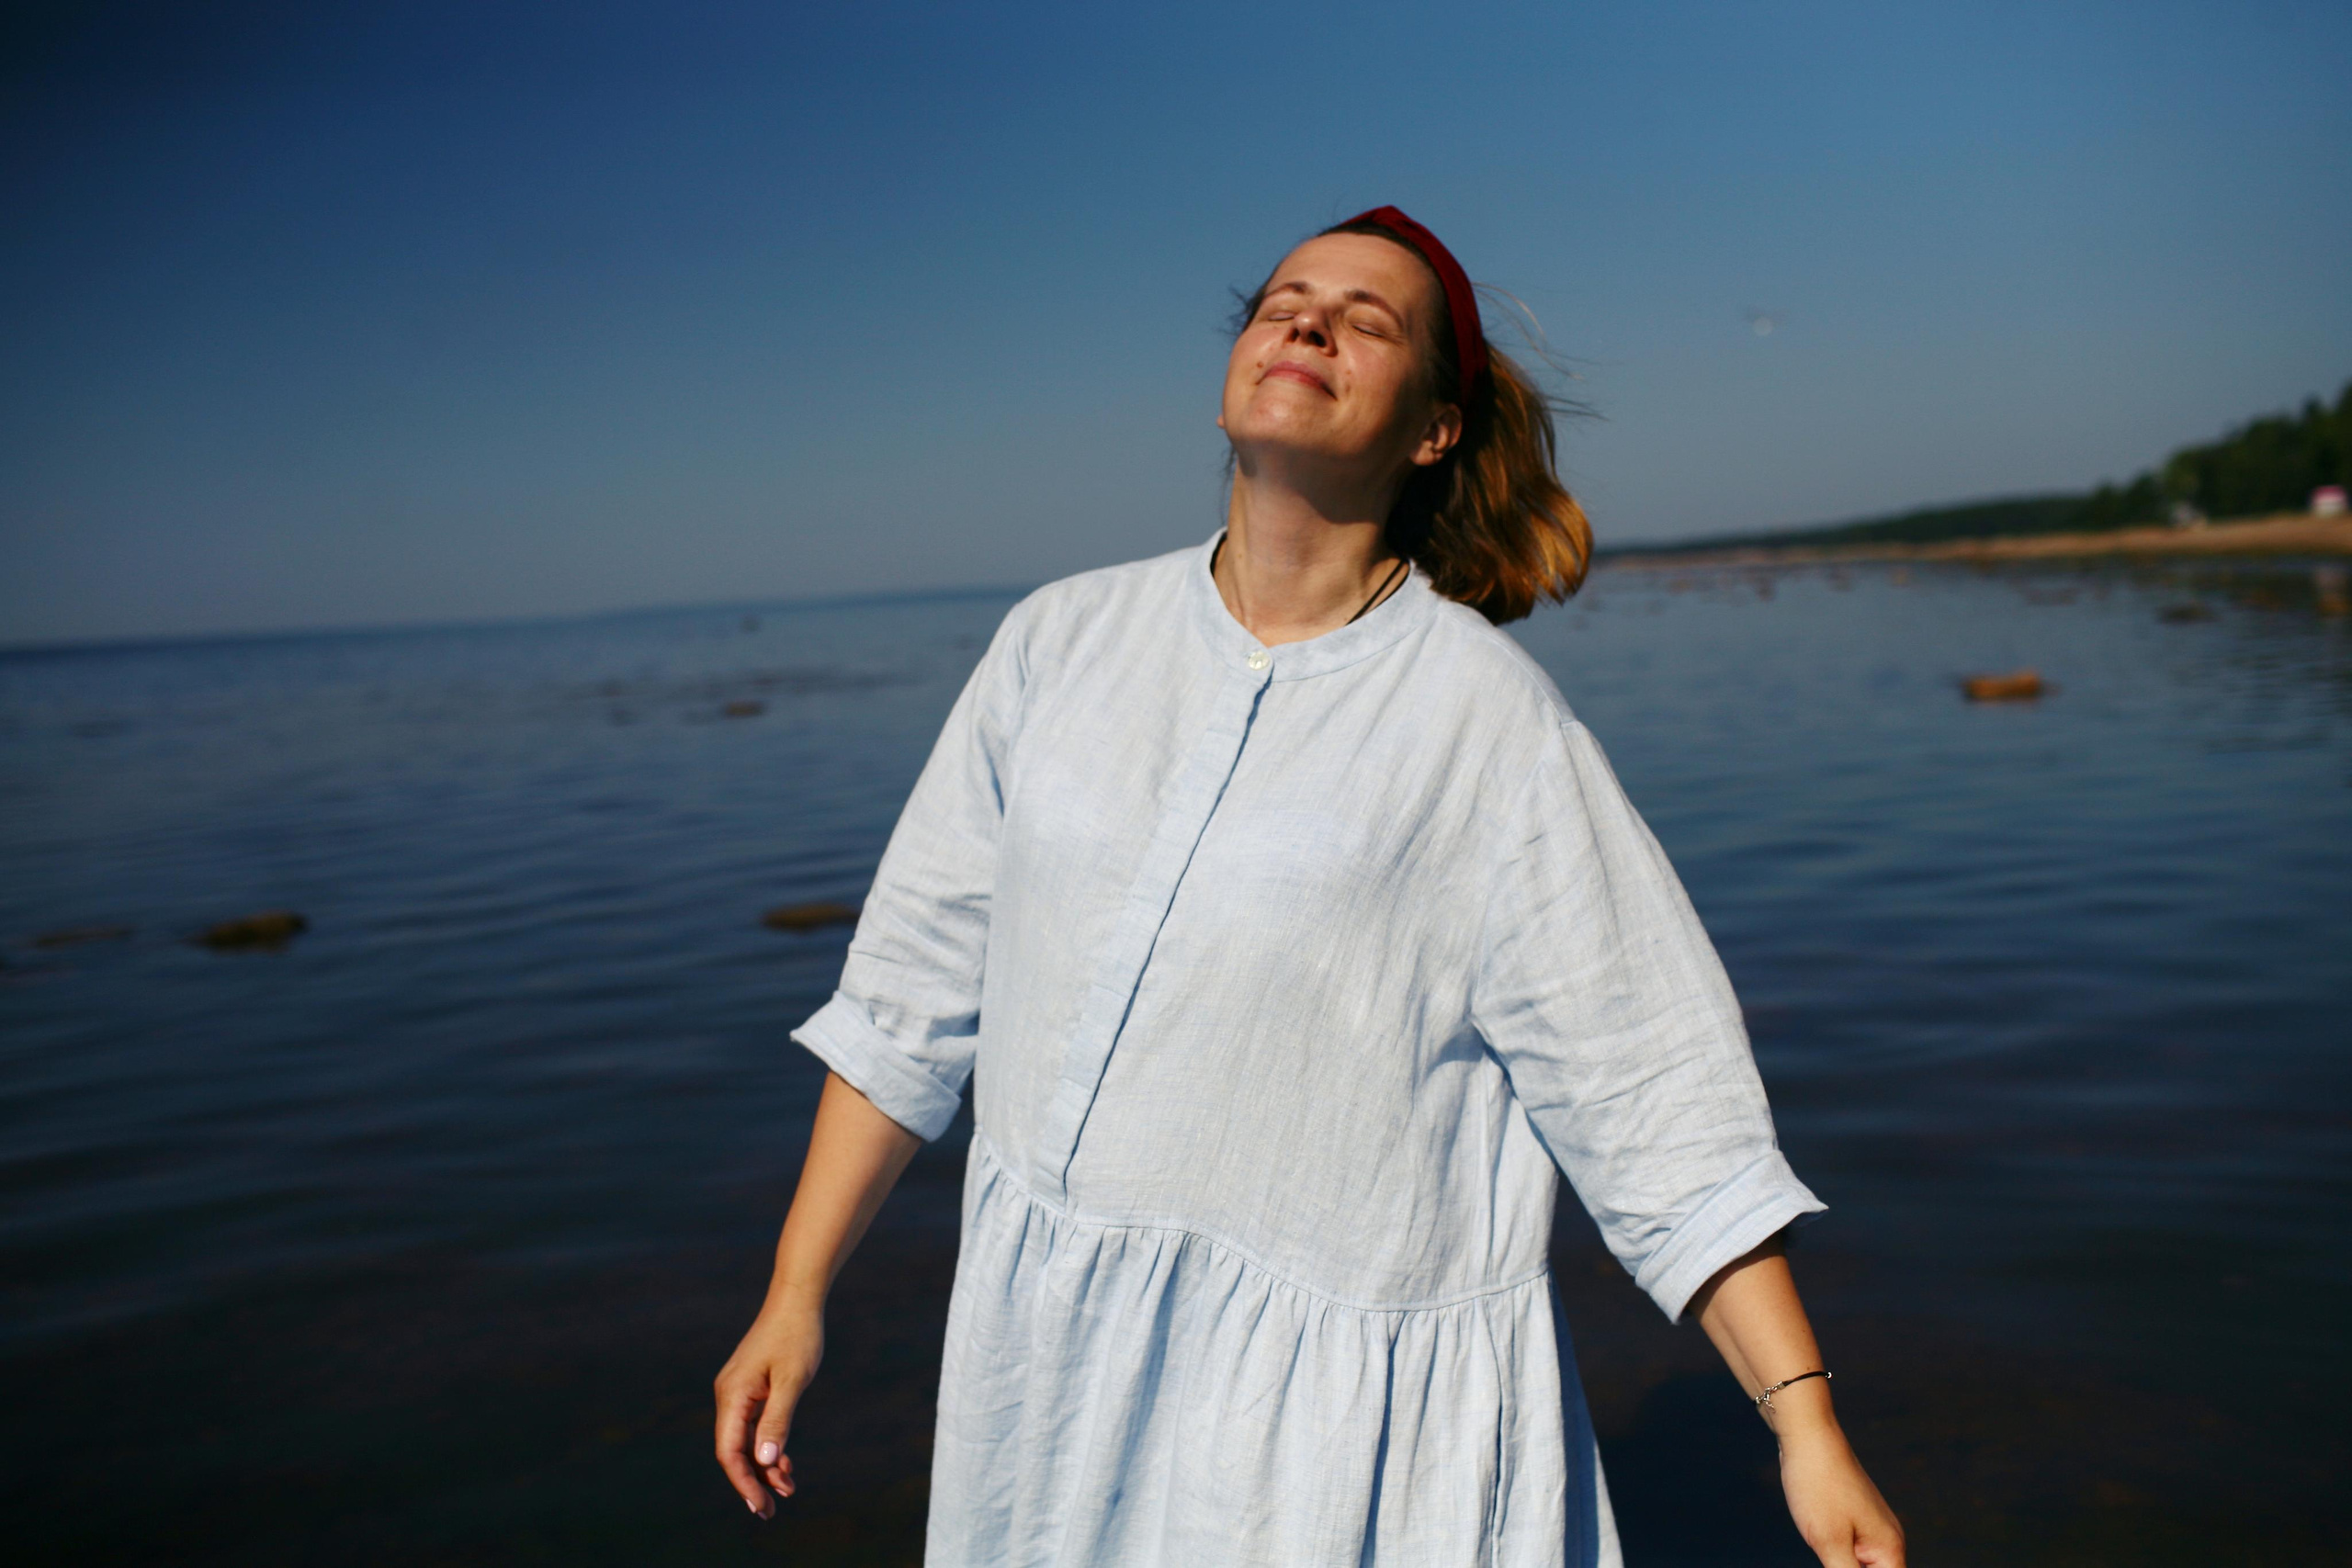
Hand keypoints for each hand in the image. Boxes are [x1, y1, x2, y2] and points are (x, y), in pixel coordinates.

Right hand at [713, 1296, 824, 1518]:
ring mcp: (738, 1391)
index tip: (760, 1506)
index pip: (729, 1450)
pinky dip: (769, 1445)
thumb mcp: (793, 1380)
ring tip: (788, 1489)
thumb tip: (765, 1462)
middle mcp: (729, 1395)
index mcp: (733, 1394)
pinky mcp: (751, 1388)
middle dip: (752, 1482)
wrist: (797, 1298)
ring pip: (746, 1440)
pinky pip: (754, 1425)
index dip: (742, 1482)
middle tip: (771, 1511)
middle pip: (734, 1450)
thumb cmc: (797, 1335)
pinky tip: (786, 1463)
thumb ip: (778, 1421)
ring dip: (765, 1466)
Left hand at [1776, 1420, 1905, 1567]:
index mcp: (1890, 1551)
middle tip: (1828, 1554)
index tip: (1838, 1562)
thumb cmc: (1819, 1487)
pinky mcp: (1851, 1518)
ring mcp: (1870, 1528)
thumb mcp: (1830, 1543)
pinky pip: (1852, 1553)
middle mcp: (1887, 1540)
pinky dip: (1838, 1560)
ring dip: (1843, 1565)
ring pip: (1863, 1567)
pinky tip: (1822, 1550)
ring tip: (1824, 1544)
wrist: (1808, 1435)